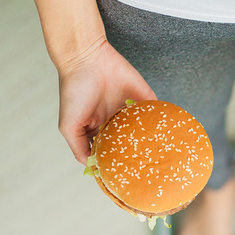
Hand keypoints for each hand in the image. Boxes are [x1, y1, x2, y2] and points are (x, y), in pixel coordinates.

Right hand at [57, 37, 156, 163]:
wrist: (87, 58)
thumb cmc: (74, 91)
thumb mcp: (69, 125)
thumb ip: (79, 147)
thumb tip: (90, 166)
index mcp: (99, 130)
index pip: (111, 152)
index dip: (116, 163)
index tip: (124, 176)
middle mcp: (116, 122)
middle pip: (131, 144)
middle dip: (138, 155)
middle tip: (146, 170)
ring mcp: (131, 111)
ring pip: (146, 132)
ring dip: (152, 141)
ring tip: (158, 156)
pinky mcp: (144, 98)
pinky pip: (157, 113)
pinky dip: (161, 123)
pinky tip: (165, 135)